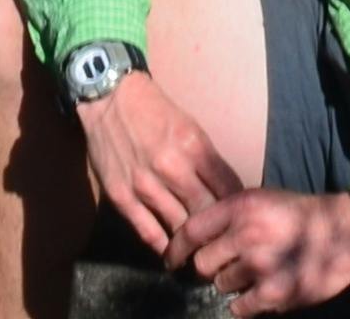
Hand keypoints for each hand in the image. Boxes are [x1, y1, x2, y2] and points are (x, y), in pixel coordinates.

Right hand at [72, 67, 242, 255]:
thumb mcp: (191, 127)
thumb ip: (206, 160)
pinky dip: (163, 246)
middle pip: (205, 210)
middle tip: (222, 239)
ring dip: (191, 241)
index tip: (239, 217)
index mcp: (194, 146)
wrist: (110, 98)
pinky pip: (148, 232)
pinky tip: (172, 251)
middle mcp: (172, 167)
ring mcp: (145, 184)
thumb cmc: (155, 111)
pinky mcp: (121, 196)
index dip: (236, 206)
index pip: (227, 187)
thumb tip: (225, 192)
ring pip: (178, 226)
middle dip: (217, 227)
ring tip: (200, 251)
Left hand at [181, 186, 349, 314]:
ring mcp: (260, 265)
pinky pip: (239, 307)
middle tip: (228, 267)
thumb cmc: (299, 215)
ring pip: (222, 286)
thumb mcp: (262, 200)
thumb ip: (229, 217)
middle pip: (202, 265)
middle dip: (211, 269)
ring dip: (233, 285)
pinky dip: (246, 304)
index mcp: (241, 207)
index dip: (176, 250)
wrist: (345, 232)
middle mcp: (246, 234)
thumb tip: (194, 241)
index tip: (173, 261)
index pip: (190, 231)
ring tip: (256, 274)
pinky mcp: (274, 293)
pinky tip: (262, 291)